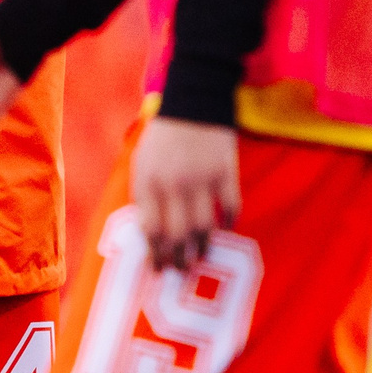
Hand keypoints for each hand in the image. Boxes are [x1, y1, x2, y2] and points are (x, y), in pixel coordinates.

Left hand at [132, 117, 239, 271]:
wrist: (193, 101)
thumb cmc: (163, 137)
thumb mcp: (141, 163)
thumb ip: (145, 196)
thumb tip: (150, 234)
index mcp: (148, 181)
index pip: (150, 229)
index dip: (155, 254)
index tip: (158, 269)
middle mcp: (173, 184)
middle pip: (177, 234)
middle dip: (178, 258)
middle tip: (181, 271)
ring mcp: (201, 179)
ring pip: (204, 227)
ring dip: (202, 248)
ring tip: (201, 258)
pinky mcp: (226, 172)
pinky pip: (230, 207)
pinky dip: (229, 223)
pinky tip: (225, 230)